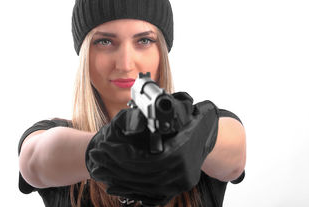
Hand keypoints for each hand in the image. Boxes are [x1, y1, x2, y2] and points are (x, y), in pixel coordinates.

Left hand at [85, 92, 218, 205]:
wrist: (211, 135)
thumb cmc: (193, 121)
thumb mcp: (176, 114)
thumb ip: (155, 118)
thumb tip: (130, 122)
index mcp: (180, 152)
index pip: (144, 160)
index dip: (122, 156)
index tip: (104, 148)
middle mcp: (181, 171)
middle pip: (142, 175)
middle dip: (116, 167)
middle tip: (97, 159)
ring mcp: (181, 182)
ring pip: (145, 187)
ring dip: (121, 181)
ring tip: (102, 172)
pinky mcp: (179, 187)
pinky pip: (152, 195)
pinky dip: (133, 191)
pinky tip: (118, 186)